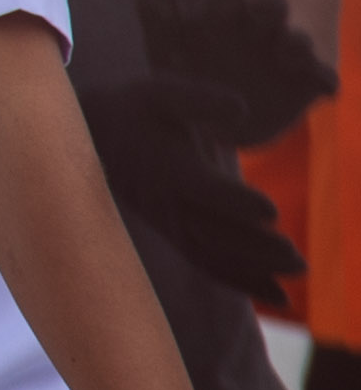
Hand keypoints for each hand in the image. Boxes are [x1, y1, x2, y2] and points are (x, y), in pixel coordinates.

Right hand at [78, 75, 305, 303]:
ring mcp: (168, 223)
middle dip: (256, 248)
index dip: (234, 200)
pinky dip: (242, 281)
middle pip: (212, 232)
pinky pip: (208, 264)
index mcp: (165, 166)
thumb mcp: (160, 93)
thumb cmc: (132, 109)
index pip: (201, 188)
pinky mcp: (174, 234)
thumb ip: (200, 99)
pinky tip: (278, 296)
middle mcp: (165, 202)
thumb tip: (241, 109)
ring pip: (212, 255)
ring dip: (254, 271)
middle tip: (298, 261)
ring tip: (297, 277)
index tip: (270, 210)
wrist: (90, 137)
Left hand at [140, 0, 337, 145]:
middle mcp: (260, 27)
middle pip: (271, 5)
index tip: (218, 5)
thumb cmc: (189, 64)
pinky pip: (325, 78)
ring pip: (298, 40)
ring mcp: (287, 54)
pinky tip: (322, 86)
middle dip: (268, 8)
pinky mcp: (309, 83)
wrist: (220, 112)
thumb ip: (157, 14)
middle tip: (261, 14)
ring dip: (295, 43)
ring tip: (286, 51)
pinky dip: (324, 79)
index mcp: (226, 12)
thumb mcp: (167, 42)